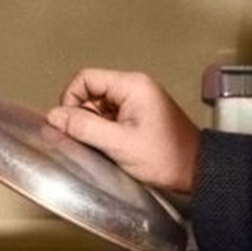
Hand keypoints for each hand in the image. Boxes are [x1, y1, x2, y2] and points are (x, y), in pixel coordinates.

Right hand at [47, 69, 199, 193]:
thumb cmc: (167, 157)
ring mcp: (137, 101)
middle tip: (92, 140)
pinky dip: (105, 132)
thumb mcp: (119, 144)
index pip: (85, 78)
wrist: (195, 171)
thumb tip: (56, 116)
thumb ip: (84, 128)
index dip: (71, 100)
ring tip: (108, 146)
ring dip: (95, 127)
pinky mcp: (138, 115)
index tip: (69, 123)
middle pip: (90, 92)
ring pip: (98, 107)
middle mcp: (134, 88)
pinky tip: (115, 147)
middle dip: (83, 117)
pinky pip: (109, 117)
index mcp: (132, 85)